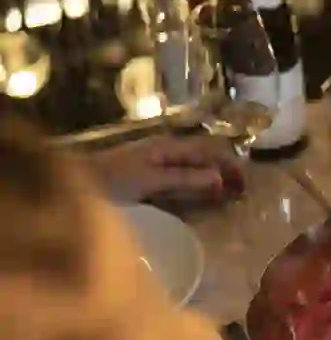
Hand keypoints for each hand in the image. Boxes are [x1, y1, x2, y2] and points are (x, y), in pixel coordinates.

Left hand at [88, 135, 243, 204]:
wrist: (75, 182)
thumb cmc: (111, 180)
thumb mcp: (151, 180)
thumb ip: (185, 178)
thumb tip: (220, 178)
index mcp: (169, 147)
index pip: (210, 150)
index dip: (230, 164)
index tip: (246, 183)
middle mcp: (167, 150)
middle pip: (206, 156)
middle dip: (227, 170)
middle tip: (243, 191)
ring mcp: (160, 161)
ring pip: (197, 165)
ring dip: (215, 177)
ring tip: (231, 193)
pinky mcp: (153, 174)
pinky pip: (185, 175)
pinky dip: (200, 183)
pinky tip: (205, 193)